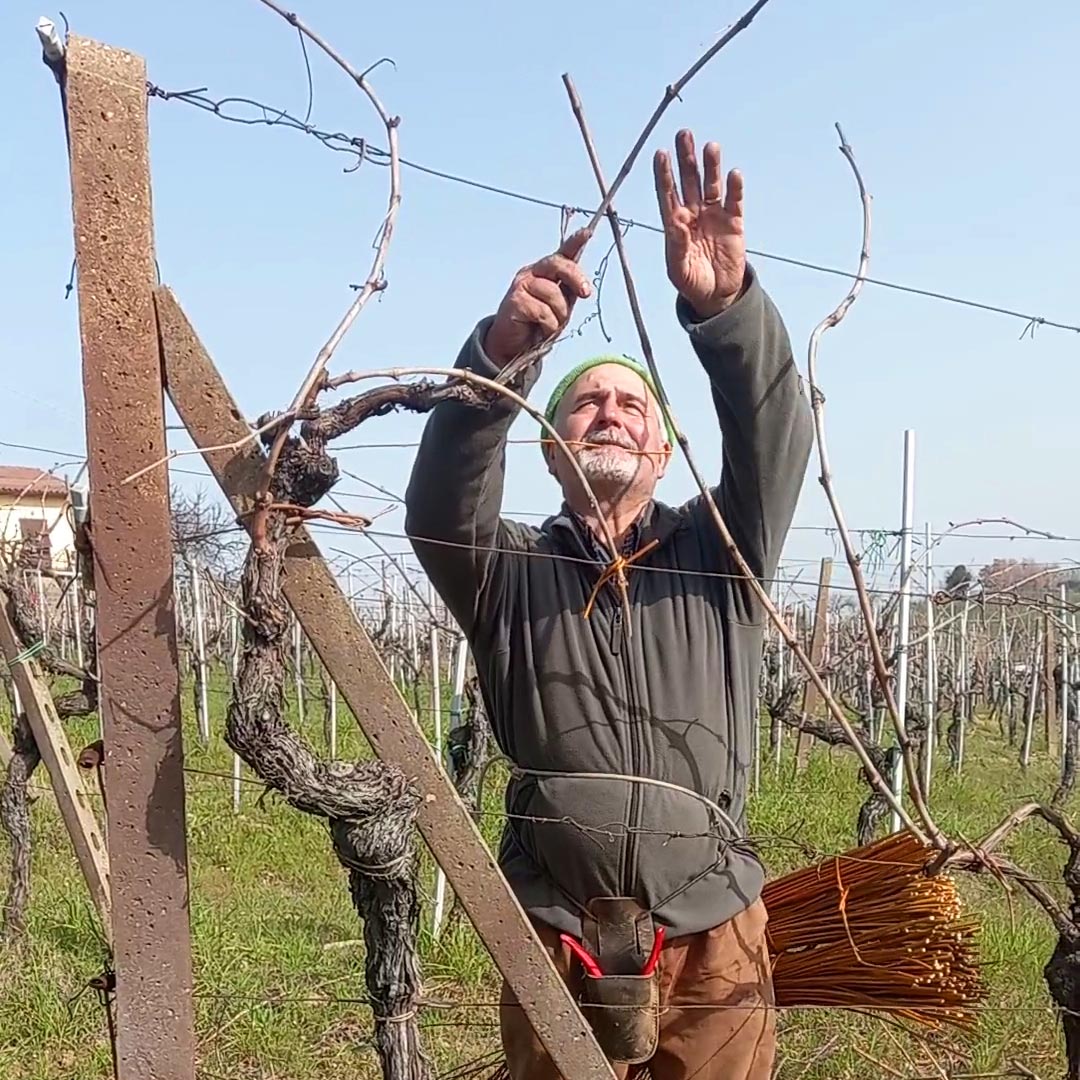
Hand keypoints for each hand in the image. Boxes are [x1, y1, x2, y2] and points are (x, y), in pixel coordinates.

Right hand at [483, 229, 592, 366]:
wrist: (513, 344)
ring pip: (554, 295)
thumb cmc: (537, 323)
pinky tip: (540, 329)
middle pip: (559, 265)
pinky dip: (548, 326)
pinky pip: (544, 312)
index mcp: (545, 272)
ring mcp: (522, 285)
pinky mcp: (515, 300)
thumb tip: (584, 286)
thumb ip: (569, 292)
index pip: (562, 253)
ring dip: (558, 316)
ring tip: (549, 325)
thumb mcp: (560, 306)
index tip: (587, 233)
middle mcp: (532, 273)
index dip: (574, 242)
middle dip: (575, 278)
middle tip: (585, 293)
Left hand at [654, 130, 745, 318]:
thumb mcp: (678, 270)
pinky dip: (735, 188)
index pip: (667, 193)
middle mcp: (693, 214)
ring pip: (711, 185)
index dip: (663, 174)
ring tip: (710, 146)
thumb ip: (676, 246)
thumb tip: (674, 223)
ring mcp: (714, 216)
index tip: (660, 153)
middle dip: (686, 158)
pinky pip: (734, 201)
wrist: (716, 295)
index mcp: (675, 224)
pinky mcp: (733, 222)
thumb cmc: (692, 282)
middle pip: (689, 180)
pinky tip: (733, 174)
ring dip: (710, 166)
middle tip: (684, 135)